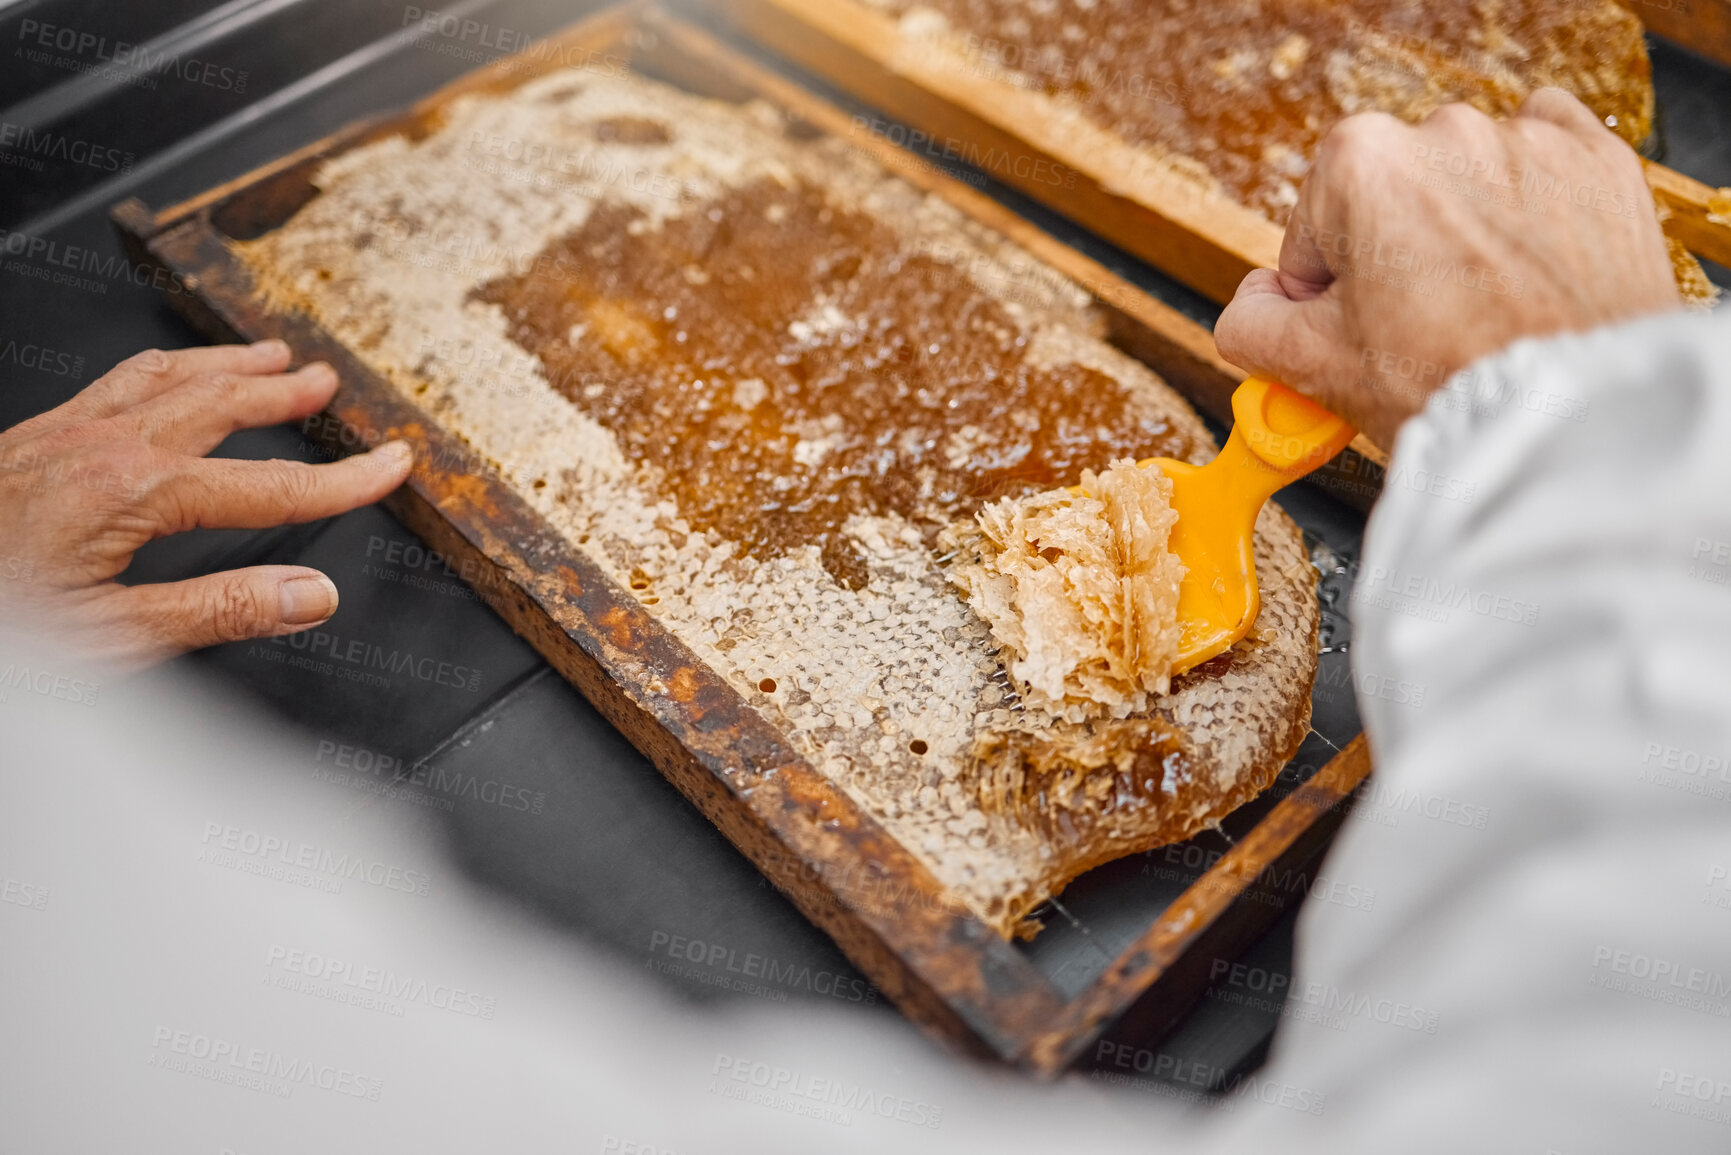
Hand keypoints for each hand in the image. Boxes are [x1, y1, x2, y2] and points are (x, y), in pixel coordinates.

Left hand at [0, 341, 411, 670]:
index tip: (390, 466)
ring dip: (228, 366)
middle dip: (284, 395)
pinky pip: (116, 382)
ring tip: (272, 356)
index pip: (268, 486)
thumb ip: (218, 610)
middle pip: (219, 404)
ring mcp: (61, 433)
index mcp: (133, 494)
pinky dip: (164, 370)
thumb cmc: (1, 619)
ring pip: (166, 378)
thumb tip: (312, 593)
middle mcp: (101, 447)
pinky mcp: (30, 437)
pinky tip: (167, 378)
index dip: (340, 479)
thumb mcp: (110, 639)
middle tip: (331, 386)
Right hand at [1214, 88, 1682, 447]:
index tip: (1362, 330)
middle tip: (1424, 329)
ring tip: (1485, 309)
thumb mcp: (1315, 367)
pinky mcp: (1595, 161)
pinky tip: (1528, 265)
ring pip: (1464, 186)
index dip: (1329, 293)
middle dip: (1397, 256)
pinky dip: (1531, 202)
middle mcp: (1443, 133)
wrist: (1574, 417)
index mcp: (1362, 164)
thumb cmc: (1455, 387)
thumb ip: (1252, 326)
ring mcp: (1526, 141)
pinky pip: (1545, 159)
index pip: (1313, 233)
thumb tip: (1251, 306)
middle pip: (1389, 201)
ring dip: (1465, 232)